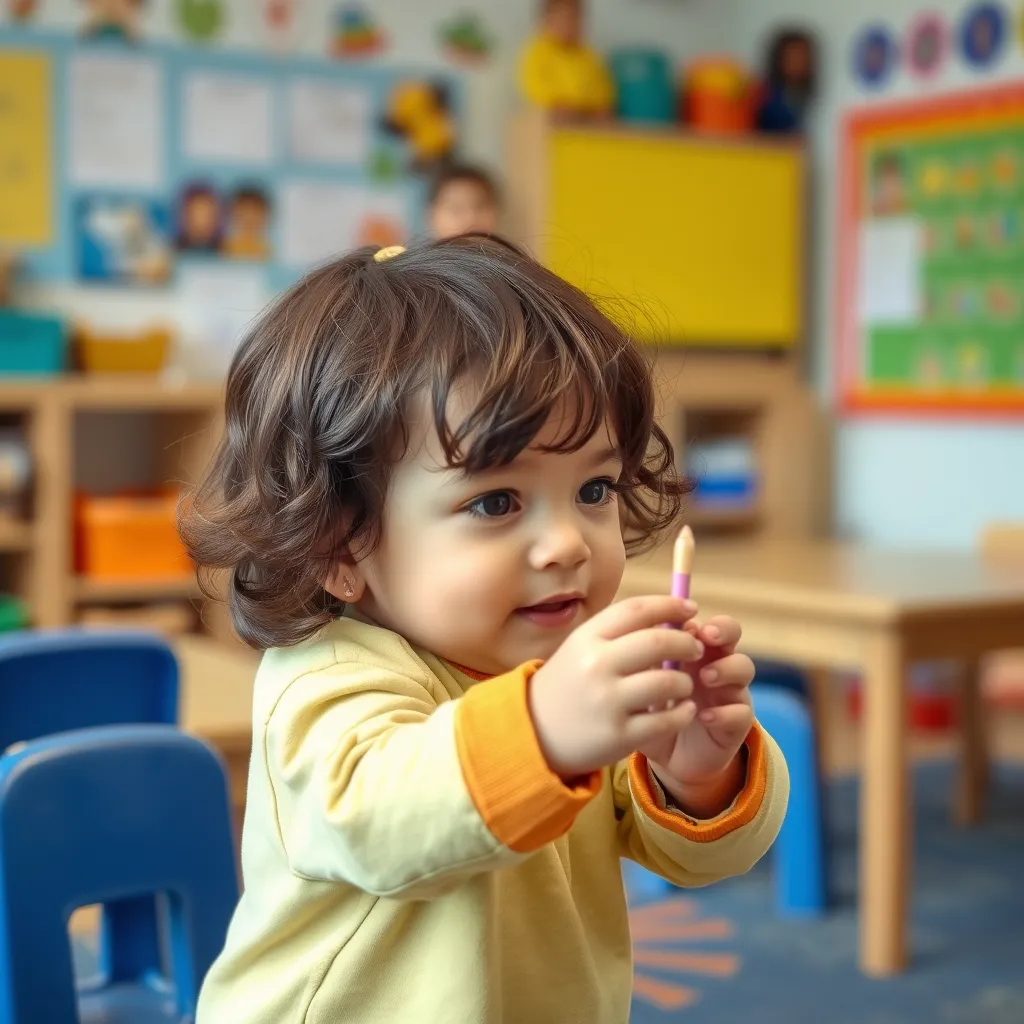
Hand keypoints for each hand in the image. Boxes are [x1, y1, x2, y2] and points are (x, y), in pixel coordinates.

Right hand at [528, 596, 703, 777]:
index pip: (637, 609)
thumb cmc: (569, 683)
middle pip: (658, 642)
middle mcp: (596, 665)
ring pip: (668, 681)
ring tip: (685, 684)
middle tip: (695, 648)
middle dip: (686, 642)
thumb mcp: (582, 647)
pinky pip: (667, 720)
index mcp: (588, 637)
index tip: (690, 608)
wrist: (536, 731)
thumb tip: (672, 617)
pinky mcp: (619, 735)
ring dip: (686, 681)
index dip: (669, 604)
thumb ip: (621, 631)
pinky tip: (684, 709)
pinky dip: (684, 712)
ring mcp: (608, 702)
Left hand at [639, 615, 754, 817]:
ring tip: (704, 677)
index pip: (698, 619)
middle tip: (706, 636)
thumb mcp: (642, 687)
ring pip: (743, 668)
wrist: (670, 759)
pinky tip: (703, 716)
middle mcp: (714, 664)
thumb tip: (634, 637)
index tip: (683, 620)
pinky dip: (724, 712)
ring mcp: (728, 693)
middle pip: (731, 633)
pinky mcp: (736, 724)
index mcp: (691, 650)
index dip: (696, 618)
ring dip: (725, 668)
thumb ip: (641, 665)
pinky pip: (740, 712)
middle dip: (723, 629)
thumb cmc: (654, 713)